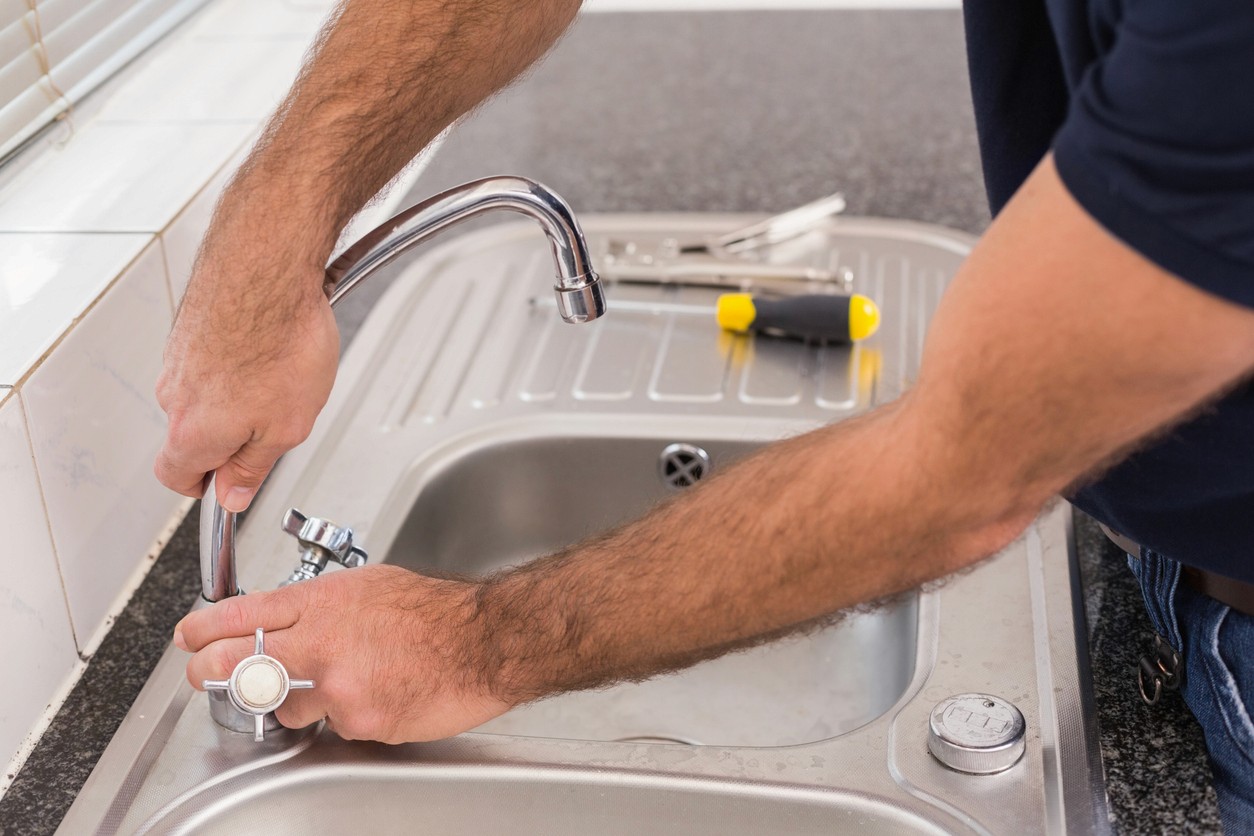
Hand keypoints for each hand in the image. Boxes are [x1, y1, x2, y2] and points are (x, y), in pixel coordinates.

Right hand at [154, 246, 338, 511]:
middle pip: (192, 433)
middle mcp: (172, 394)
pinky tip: (274, 346)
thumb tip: (233, 495)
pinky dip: (238, 359)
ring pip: (205, 393)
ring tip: (284, 376)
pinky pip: (213, 357)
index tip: (230, 487)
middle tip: (276, 425)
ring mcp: (178, 355)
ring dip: (238, 394)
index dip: (206, 487)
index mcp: (191, 432)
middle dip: (231, 436)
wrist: (266, 265)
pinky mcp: (191, 325)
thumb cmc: (279, 341)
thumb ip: (254, 467)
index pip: (177, 477)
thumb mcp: (285, 428)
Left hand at [175, 565, 511, 742]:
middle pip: (234, 665)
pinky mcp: (359, 721)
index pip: (240, 615)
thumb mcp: (369, 585)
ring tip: (340, 680)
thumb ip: (321, 604)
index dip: (203, 630)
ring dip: (298, 698)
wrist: (485, 641)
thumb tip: (289, 617)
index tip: (191, 637)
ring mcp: (337, 687)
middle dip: (209, 672)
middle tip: (204, 674)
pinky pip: (335, 725)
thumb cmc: (437, 612)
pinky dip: (349, 714)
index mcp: (322, 603)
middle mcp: (321, 644)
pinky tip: (379, 692)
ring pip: (284, 705)